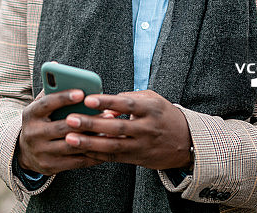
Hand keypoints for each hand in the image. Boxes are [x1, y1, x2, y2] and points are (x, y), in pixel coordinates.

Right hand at [17, 89, 104, 174]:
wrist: (24, 152)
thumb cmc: (41, 121)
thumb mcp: (40, 106)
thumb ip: (50, 88)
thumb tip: (57, 64)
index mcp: (31, 114)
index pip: (47, 103)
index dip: (64, 97)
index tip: (82, 92)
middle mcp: (33, 133)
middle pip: (62, 127)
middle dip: (86, 121)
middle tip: (108, 114)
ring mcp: (41, 151)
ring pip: (71, 145)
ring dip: (93, 139)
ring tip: (110, 131)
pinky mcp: (49, 166)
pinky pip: (75, 161)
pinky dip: (92, 155)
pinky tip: (105, 148)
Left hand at [62, 90, 192, 170]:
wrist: (186, 141)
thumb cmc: (163, 114)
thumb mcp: (153, 99)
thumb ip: (130, 98)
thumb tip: (107, 106)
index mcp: (151, 109)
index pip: (126, 104)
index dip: (107, 101)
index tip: (88, 99)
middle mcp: (147, 128)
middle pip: (116, 127)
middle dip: (92, 124)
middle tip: (70, 119)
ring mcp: (142, 145)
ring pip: (113, 145)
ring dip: (89, 143)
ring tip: (69, 138)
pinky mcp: (138, 158)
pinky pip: (114, 157)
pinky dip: (97, 154)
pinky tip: (81, 150)